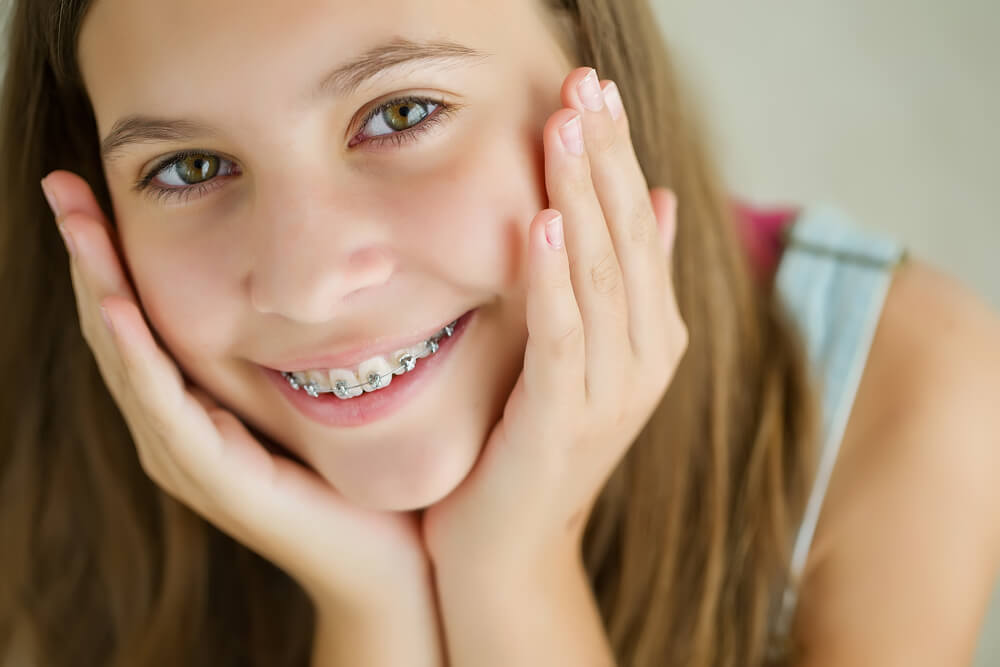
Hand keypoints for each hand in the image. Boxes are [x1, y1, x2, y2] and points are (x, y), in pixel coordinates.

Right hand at [42, 171, 435, 616]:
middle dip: (89, 255)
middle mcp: (173, 427)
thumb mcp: (310, 392)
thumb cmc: (349, 472)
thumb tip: (304, 269)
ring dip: (97, 286)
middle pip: (115, 327)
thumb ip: (289, 344)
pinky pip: (164, 404)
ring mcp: (185, 454)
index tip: (90, 186)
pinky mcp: (212, 475)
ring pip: (125, 357)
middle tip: (61, 184)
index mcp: (191, 405)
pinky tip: (116, 304)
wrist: (381, 555)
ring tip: (74, 222)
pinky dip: (135, 353)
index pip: (137, 315)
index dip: (110, 254)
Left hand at [422, 67, 687, 575]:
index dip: (621, 157)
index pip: (641, 229)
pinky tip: (547, 225)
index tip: (596, 90)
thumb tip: (657, 201)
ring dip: (585, 197)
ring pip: (604, 279)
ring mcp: (613, 395)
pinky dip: (556, 281)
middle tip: (585, 84)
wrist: (505, 550)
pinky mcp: (566, 423)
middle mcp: (646, 361)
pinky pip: (564, 339)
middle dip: (605, 159)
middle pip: (630, 240)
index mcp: (651, 337)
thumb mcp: (577, 354)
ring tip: (567, 126)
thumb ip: (617, 284)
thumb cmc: (528, 444)